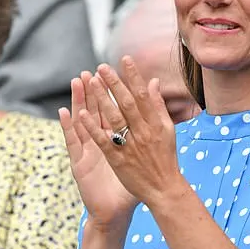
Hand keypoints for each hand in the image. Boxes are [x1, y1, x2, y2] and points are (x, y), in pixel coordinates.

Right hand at [59, 73, 137, 231]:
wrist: (117, 212)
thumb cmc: (132, 185)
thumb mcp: (143, 157)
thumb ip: (151, 131)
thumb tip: (161, 113)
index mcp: (116, 140)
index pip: (113, 110)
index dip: (113, 92)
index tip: (112, 73)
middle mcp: (100, 142)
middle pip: (96, 112)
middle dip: (94, 91)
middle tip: (90, 70)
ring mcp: (88, 151)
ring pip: (82, 122)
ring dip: (79, 101)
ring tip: (76, 82)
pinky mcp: (79, 163)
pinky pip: (73, 143)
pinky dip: (68, 127)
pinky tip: (64, 112)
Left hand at [77, 57, 182, 208]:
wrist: (164, 189)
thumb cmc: (166, 159)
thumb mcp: (167, 130)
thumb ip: (158, 106)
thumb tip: (153, 82)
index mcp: (155, 125)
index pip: (143, 95)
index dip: (133, 76)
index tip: (124, 59)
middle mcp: (143, 133)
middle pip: (126, 104)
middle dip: (113, 84)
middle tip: (101, 67)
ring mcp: (130, 146)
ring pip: (114, 119)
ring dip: (100, 100)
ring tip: (89, 83)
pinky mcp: (118, 160)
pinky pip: (104, 141)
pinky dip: (93, 128)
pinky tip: (82, 114)